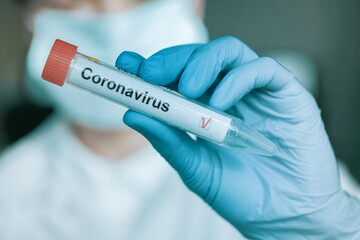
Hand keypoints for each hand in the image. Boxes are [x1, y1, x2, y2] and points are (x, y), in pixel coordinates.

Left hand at [116, 36, 359, 238]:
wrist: (285, 217)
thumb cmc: (241, 194)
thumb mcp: (195, 167)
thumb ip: (167, 141)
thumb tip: (133, 113)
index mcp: (206, 109)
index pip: (176, 76)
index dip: (151, 67)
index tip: (127, 66)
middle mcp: (230, 94)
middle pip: (199, 58)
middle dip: (171, 60)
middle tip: (151, 73)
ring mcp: (257, 92)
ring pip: (229, 53)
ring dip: (202, 63)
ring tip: (186, 87)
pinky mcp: (286, 93)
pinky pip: (262, 70)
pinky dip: (237, 79)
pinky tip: (219, 102)